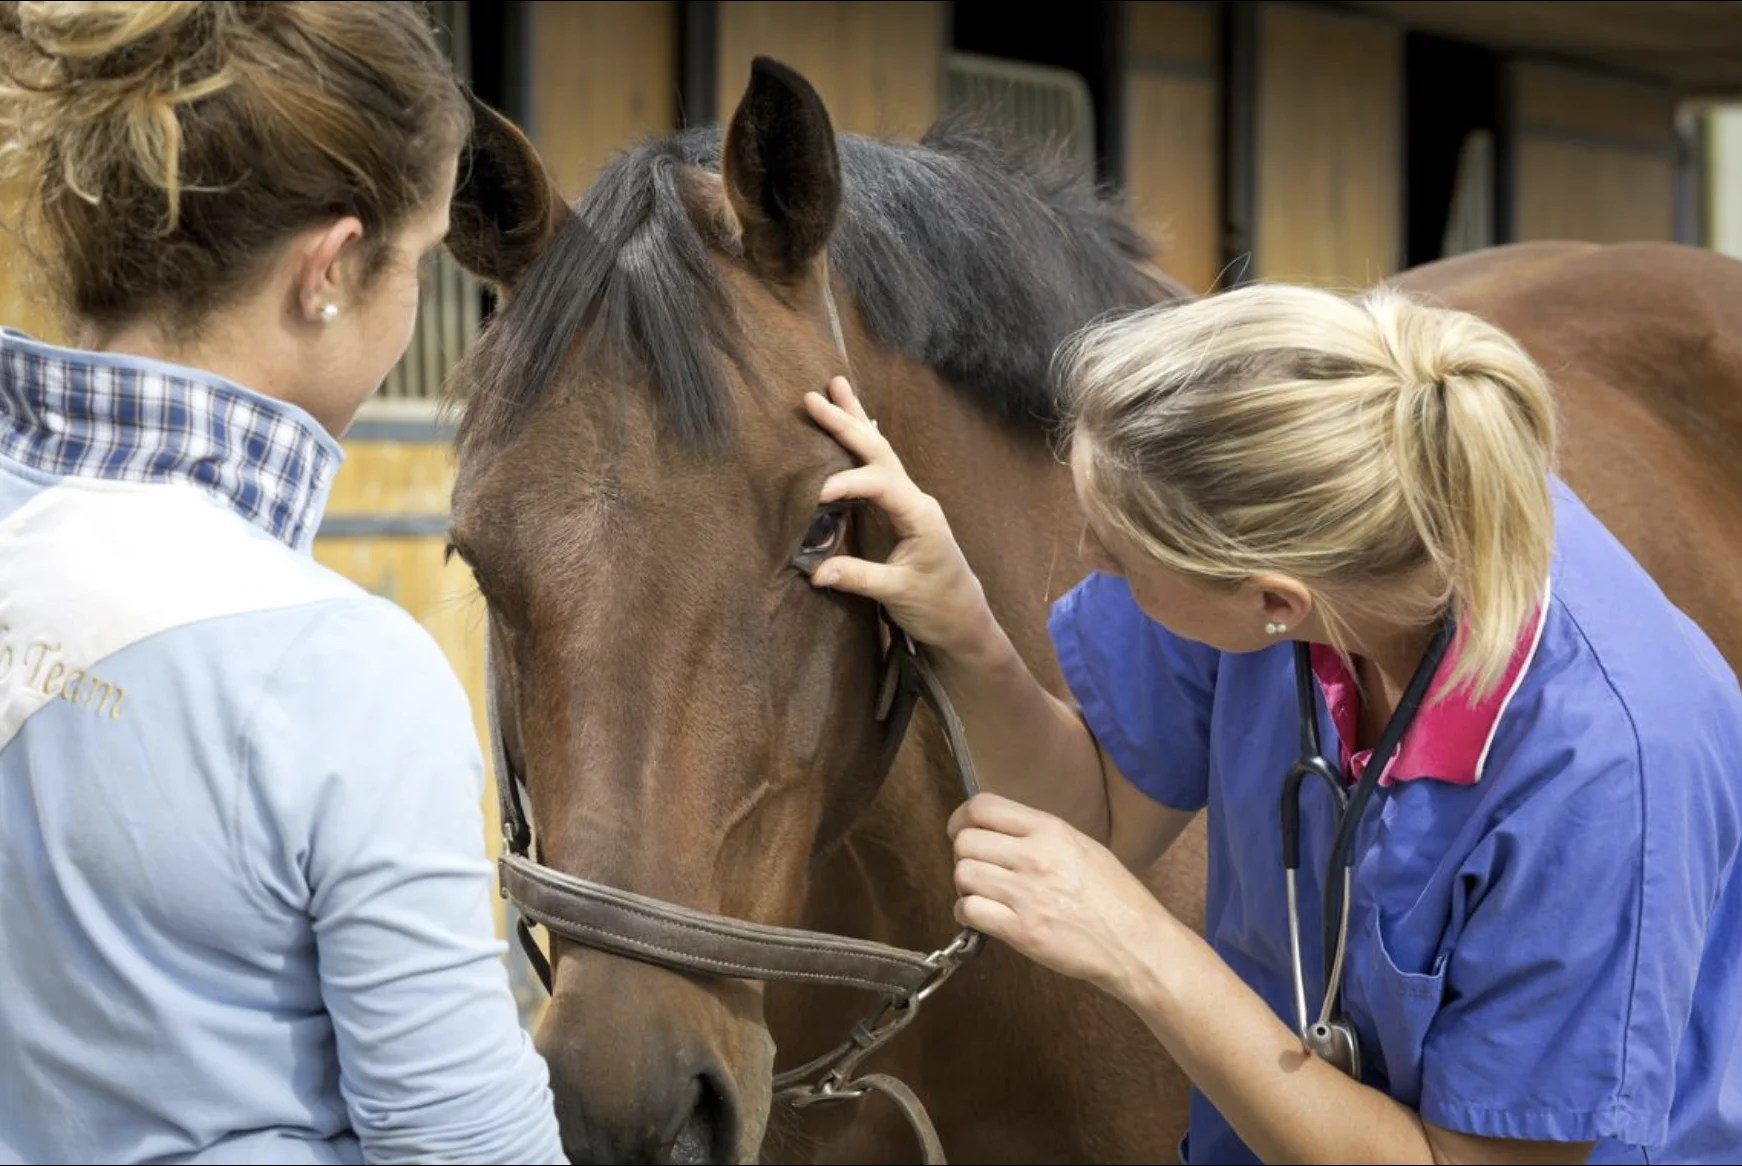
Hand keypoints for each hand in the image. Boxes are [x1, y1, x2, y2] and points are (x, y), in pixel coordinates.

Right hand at [804, 376, 996, 660]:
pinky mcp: (902, 510)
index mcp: (919, 515)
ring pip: (880, 452)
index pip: (880, 484)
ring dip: (856, 421)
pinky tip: (855, 425)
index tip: (819, 496)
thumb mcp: (899, 594)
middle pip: (879, 452)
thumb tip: (816, 572)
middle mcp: (916, 500)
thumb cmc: (937, 606)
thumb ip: (859, 578)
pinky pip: (879, 468)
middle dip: (848, 423)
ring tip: (835, 387)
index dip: (848, 484)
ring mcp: (910, 502)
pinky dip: (863, 444)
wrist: (963, 620)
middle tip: (816, 396)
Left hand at [948, 792, 1174, 999]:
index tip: (960, 830)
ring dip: (965, 886)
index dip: (961, 819)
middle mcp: (1035, 857)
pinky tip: (981, 916)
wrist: (1137, 942)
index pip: (983, 807)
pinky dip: (966, 913)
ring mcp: (1027, 894)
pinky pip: (969, 911)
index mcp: (1051, 830)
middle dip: (964, 855)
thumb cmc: (1115, 897)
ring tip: (983, 894)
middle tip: (978, 869)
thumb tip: (999, 831)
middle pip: (965, 842)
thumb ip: (1040, 834)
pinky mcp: (1022, 931)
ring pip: (963, 875)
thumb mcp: (1083, 846)